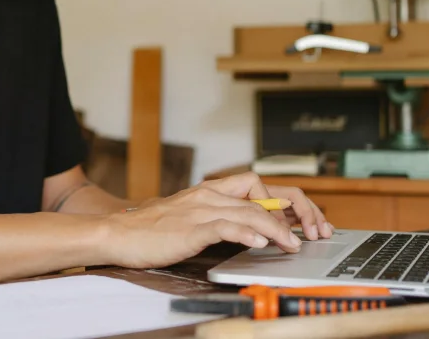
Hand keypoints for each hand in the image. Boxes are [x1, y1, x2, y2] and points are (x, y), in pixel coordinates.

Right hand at [99, 172, 326, 269]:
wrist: (117, 234)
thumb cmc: (151, 230)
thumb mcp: (190, 218)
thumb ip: (217, 219)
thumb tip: (249, 231)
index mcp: (209, 190)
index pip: (258, 184)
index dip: (285, 201)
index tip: (302, 221)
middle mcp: (208, 195)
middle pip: (261, 194)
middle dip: (293, 211)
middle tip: (311, 231)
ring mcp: (200, 210)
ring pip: (249, 210)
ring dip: (277, 228)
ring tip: (293, 244)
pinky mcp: (190, 228)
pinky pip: (225, 225)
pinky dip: (246, 232)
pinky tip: (260, 243)